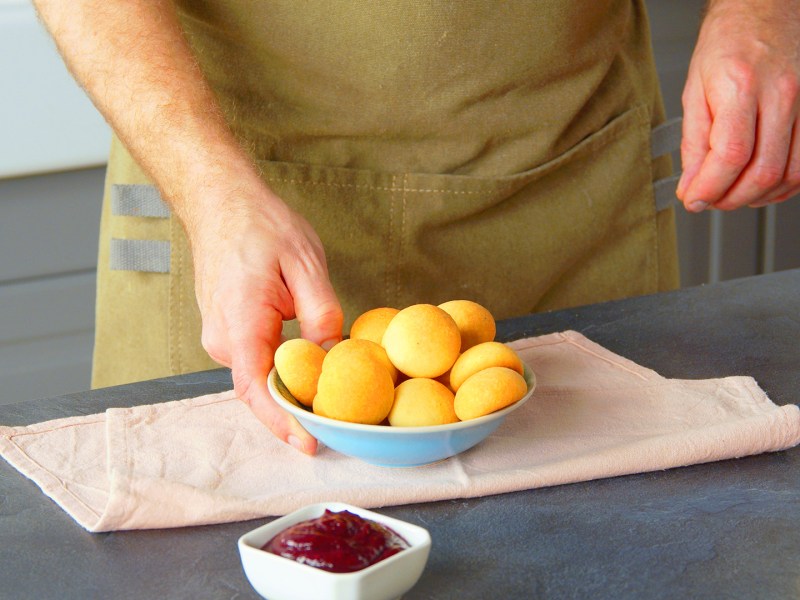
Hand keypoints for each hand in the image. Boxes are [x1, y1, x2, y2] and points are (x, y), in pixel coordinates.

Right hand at [191, 179, 342, 454]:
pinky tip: (309, 372)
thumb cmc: (260, 227)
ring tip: (328, 401)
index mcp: (240, 322)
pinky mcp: (227, 332)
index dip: (281, 421)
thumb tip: (332, 356)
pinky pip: (255, 362)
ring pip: (258, 376)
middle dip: (294, 412)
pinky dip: (281, 372)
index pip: (256, 387)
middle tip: (336, 425)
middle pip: (259, 389)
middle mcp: (222, 339)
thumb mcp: (305, 264)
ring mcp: (220, 337)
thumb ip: (321, 314)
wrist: (222, 203)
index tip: (307, 443)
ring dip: (289, 390)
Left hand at [677, 0, 799, 211]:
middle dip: (732, 198)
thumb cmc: (728, 44)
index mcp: (741, 87)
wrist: (764, 10)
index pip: (731, 155)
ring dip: (759, 196)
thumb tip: (692, 185)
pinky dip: (785, 184)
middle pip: (764, 171)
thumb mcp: (695, 91)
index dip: (711, 188)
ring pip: (792, 173)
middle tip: (711, 201)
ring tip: (733, 194)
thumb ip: (693, 142)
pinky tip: (762, 183)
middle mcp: (781, 94)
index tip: (694, 200)